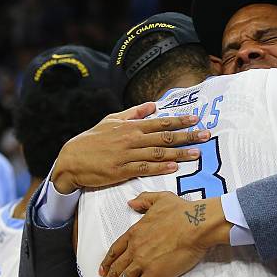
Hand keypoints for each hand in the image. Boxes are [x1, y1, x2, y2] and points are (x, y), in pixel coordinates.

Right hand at [52, 102, 210, 192]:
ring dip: (179, 154)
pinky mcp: (122, 171)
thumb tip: (153, 105)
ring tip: (196, 153)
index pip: (160, 122)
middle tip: (205, 135)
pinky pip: (145, 169)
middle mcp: (132, 139)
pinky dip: (160, 168)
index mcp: (131, 126)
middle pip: (164, 137)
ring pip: (158, 154)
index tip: (196, 119)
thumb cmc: (92, 139)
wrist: (71, 159)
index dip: (180, 120)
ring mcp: (127, 155)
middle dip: (187, 136)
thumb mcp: (111, 120)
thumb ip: (134, 113)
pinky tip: (174, 168)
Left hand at [98, 191, 230, 276]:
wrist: (196, 224)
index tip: (102, 271)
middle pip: (116, 268)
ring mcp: (142, 262)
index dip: (108, 262)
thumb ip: (144, 200)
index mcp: (135, 232)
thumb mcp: (160, 199)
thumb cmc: (182, 211)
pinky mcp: (154, 274)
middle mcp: (135, 248)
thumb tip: (131, 202)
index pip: (116, 250)